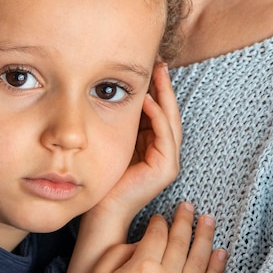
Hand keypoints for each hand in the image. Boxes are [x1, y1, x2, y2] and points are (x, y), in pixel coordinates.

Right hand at [85, 204, 226, 272]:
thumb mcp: (100, 272)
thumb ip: (120, 250)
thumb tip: (143, 242)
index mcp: (143, 266)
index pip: (158, 234)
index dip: (159, 221)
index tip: (160, 216)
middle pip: (181, 241)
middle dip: (185, 220)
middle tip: (189, 206)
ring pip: (201, 259)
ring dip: (205, 236)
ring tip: (209, 220)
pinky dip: (217, 268)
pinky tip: (221, 252)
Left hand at [96, 61, 180, 217]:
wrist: (101, 210)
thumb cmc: (104, 177)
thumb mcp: (114, 140)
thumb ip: (123, 122)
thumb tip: (117, 91)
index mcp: (154, 146)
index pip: (160, 112)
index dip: (157, 89)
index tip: (151, 66)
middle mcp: (165, 153)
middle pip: (169, 112)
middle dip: (165, 86)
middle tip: (160, 62)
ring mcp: (168, 162)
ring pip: (170, 120)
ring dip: (164, 95)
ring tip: (158, 73)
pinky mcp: (165, 168)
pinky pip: (164, 135)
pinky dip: (157, 115)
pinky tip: (147, 99)